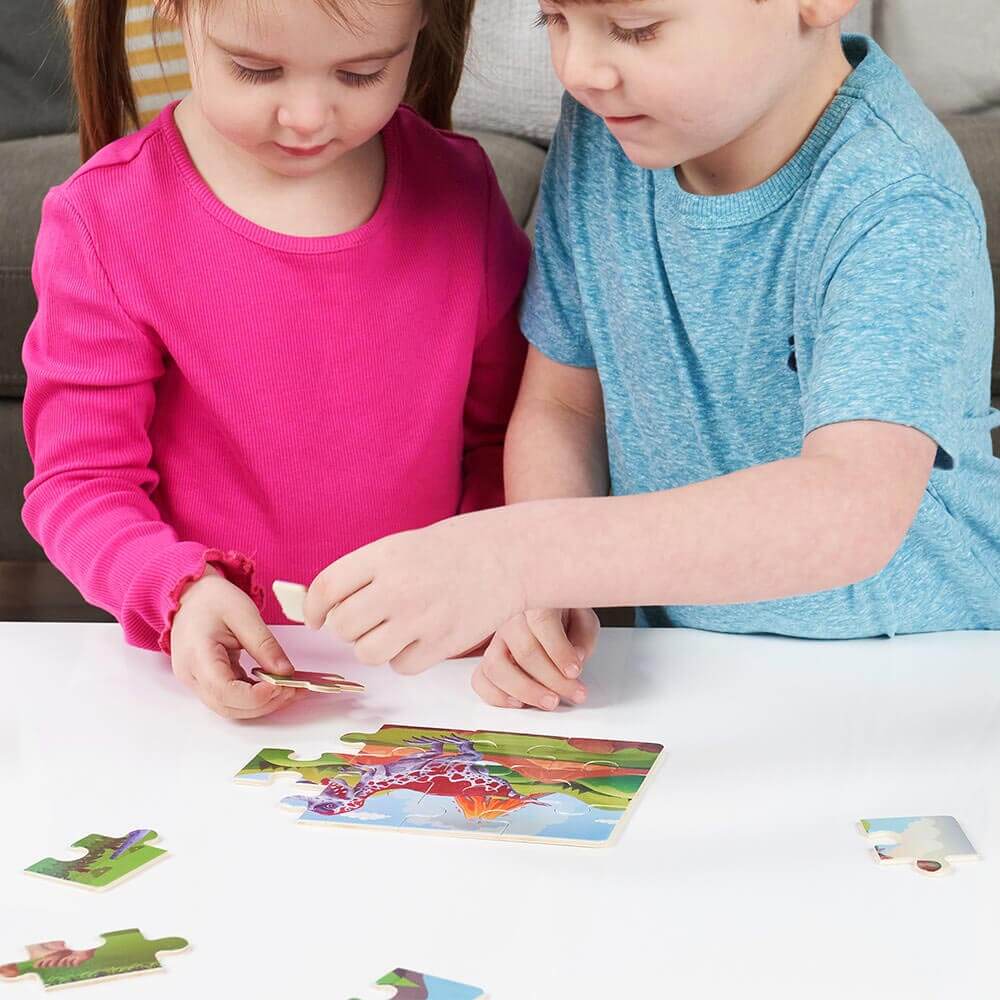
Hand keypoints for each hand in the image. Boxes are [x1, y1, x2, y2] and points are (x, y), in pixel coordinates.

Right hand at [170, 566, 301, 718]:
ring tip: (289, 690)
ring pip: (229, 708)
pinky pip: (230, 698)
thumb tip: (285, 672)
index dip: (255, 696)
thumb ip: (265, 645)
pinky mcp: (206, 682)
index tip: (282, 687)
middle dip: (264, 704)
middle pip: (228, 706)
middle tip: (294, 690)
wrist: (191, 596)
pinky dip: (254, 697)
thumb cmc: (211, 600)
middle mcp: (192, 674)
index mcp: (197, 654)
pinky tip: (274, 686)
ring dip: (261, 704)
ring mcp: (196, 681)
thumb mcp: (245, 615)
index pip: (224, 691)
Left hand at [305, 510, 523, 673]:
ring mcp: (421, 618)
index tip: (316, 618)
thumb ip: (362, 574)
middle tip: (365, 621)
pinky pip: (400, 666)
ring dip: (373, 646)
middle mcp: (398, 588)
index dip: (312, 609)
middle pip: (342, 627)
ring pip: (367, 653)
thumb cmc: (449, 551)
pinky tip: (420, 637)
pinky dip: (404, 658)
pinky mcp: (442, 644)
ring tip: (394, 629)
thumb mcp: (400, 547)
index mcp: (383, 556)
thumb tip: (319, 608)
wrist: (505, 555)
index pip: (325, 590)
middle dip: (347, 629)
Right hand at [472, 608, 598, 709]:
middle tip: (574, 693)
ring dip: (525, 690)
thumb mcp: (582, 618)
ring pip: (496, 666)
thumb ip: (583, 636)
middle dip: (552, 678)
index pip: (542, 622)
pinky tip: (520, 703)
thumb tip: (576, 658)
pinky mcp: (489, 659)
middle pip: (523, 650)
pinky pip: (480, 679)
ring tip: (550, 702)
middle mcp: (510, 619)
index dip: (559, 651)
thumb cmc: (562, 615)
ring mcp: (496, 640)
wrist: (544, 610)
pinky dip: (497, 696)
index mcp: (535, 602)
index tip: (575, 671)